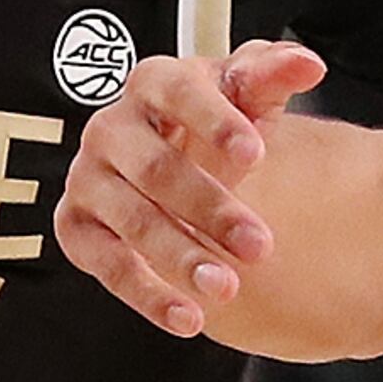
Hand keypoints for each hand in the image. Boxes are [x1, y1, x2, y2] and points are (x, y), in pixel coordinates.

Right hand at [53, 41, 323, 335]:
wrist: (175, 160)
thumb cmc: (213, 122)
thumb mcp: (245, 93)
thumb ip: (273, 74)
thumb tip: (306, 64)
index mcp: (153, 83)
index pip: (177, 92)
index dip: (214, 121)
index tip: (254, 152)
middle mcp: (111, 128)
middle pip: (155, 168)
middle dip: (209, 208)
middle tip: (258, 244)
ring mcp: (88, 178)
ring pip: (131, 221)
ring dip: (180, 257)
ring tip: (226, 286)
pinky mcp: (76, 226)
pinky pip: (105, 264)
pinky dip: (147, 294)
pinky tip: (188, 317)